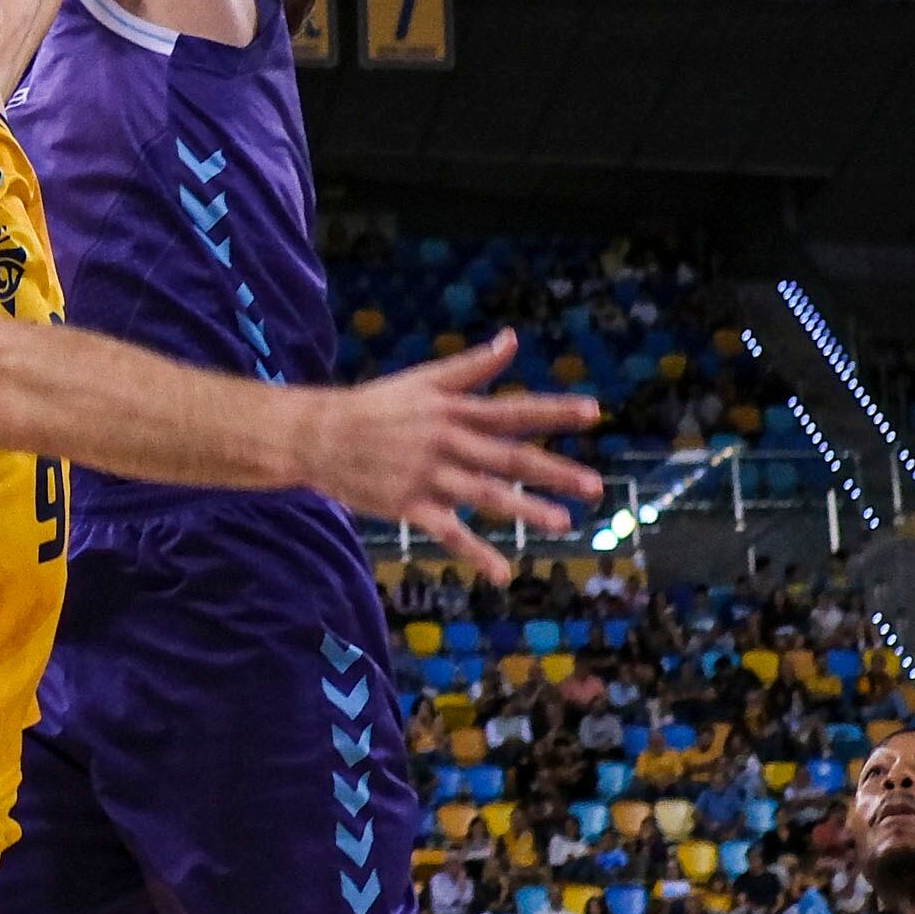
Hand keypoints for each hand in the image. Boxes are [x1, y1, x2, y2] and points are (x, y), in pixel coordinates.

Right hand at [297, 330, 601, 585]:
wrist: (318, 434)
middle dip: (555, 472)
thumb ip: (473, 364)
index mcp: (454, 410)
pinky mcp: (408, 506)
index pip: (514, 410)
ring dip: (526, 511)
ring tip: (564, 524)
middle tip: (595, 486)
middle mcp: (447, 442)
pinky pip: (448, 533)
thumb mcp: (425, 379)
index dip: (554, 411)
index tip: (594, 412)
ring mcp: (429, 476)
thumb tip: (513, 339)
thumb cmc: (377, 405)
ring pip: (486, 495)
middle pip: (510, 458)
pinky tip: (502, 574)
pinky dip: (475, 553)